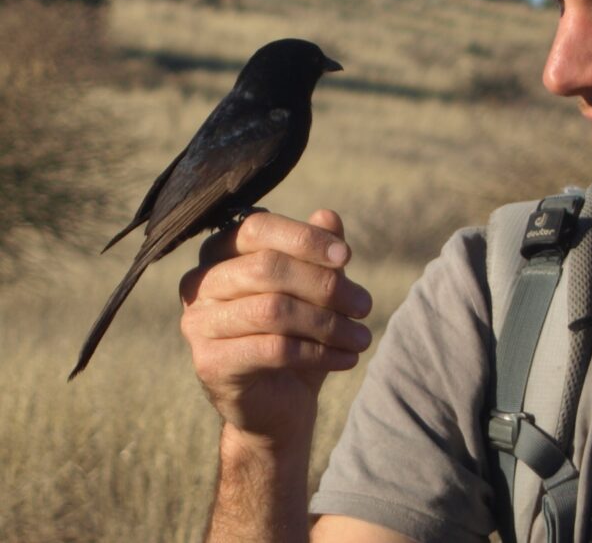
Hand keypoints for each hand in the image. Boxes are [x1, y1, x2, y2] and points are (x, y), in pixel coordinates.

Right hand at [179, 209, 372, 443]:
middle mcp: (200, 282)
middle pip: (267, 267)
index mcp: (220, 252)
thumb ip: (317, 249)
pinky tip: (347, 358)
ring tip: (362, 337)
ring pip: (273, 309)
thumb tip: (328, 216)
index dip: (305, 238)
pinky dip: (319, 352)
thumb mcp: (314, 287)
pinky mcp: (210, 363)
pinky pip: (273, 349)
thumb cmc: (296, 332)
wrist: (278, 403)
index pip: (258, 228)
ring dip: (329, 323)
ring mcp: (198, 323)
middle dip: (325, 285)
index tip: (347, 257)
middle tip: (365, 306)